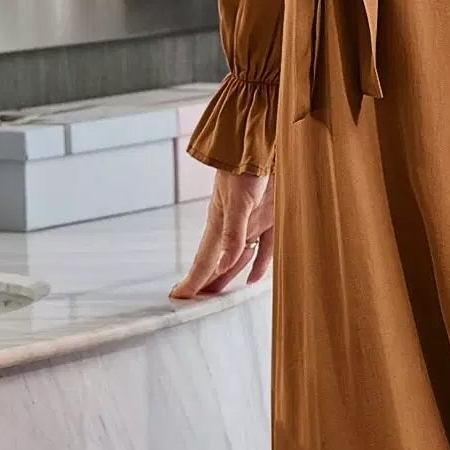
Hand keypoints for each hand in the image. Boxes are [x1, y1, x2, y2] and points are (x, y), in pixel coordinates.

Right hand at [169, 169, 274, 297]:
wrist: (263, 144)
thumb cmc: (244, 170)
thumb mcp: (238, 203)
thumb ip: (232, 234)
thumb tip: (223, 265)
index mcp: (218, 224)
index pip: (204, 260)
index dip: (193, 280)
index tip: (179, 298)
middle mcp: (233, 227)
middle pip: (217, 262)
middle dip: (207, 284)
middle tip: (195, 306)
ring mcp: (251, 223)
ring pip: (237, 258)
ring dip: (229, 276)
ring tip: (219, 297)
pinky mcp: (270, 218)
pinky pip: (264, 248)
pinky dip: (259, 264)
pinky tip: (252, 279)